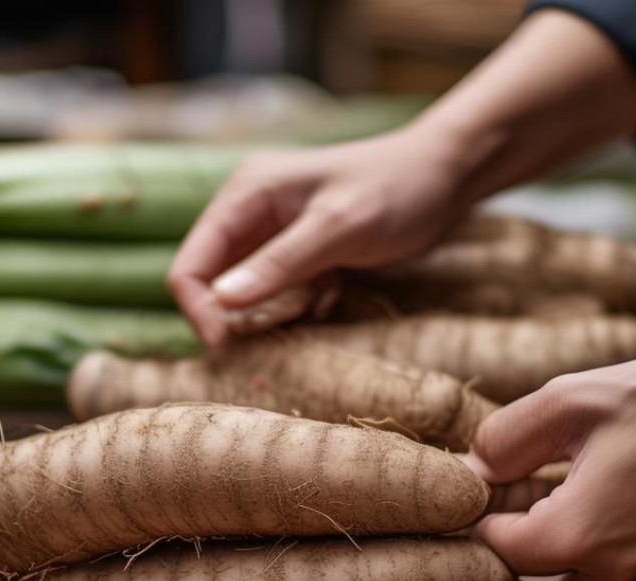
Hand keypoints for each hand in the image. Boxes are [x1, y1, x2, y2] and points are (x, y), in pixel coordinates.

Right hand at [167, 125, 469, 346]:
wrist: (444, 176)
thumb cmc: (396, 191)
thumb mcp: (339, 229)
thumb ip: (280, 263)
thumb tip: (220, 301)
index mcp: (245, 194)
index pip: (191, 264)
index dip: (200, 311)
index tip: (229, 347)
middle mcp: (248, 211)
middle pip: (211, 282)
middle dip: (239, 315)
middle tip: (286, 325)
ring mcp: (271, 231)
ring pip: (244, 293)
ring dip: (272, 312)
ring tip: (319, 299)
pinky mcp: (295, 250)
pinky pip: (275, 293)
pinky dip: (297, 305)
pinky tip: (332, 291)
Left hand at [466, 356, 635, 580]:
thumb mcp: (578, 398)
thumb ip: (509, 437)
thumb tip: (473, 470)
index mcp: (576, 536)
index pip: (498, 546)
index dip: (487, 510)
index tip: (496, 477)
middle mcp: (613, 576)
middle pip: (541, 563)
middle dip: (529, 520)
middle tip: (540, 469)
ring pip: (585, 571)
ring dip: (574, 533)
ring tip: (591, 476)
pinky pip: (630, 579)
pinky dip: (617, 547)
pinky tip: (630, 496)